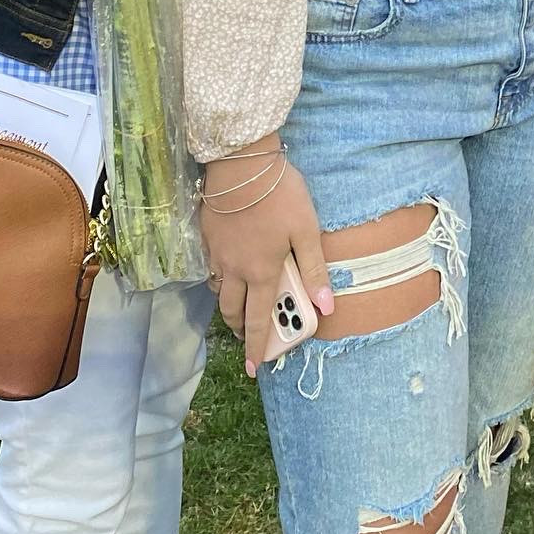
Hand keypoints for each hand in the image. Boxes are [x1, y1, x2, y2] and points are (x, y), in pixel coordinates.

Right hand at [202, 143, 332, 375]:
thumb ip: (314, 268)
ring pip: (219, 292)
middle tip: (247, 337)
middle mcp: (235, 270)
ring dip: (228, 306)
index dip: (257, 346)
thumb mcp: (306, 229)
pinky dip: (219, 280)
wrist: (241, 165)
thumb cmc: (279, 196)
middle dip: (240, 329)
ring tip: (237, 309)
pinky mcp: (208, 237)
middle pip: (232, 311)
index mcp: (261, 273)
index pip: (259, 319)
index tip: (254, 369)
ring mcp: (218, 254)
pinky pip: (212, 269)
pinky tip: (227, 271)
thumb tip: (326, 306)